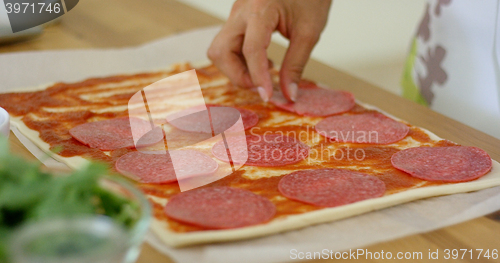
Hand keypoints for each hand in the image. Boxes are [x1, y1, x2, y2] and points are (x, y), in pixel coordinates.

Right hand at [207, 0, 331, 101]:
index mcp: (261, 9)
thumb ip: (296, 65)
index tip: (268, 96)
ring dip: (236, 69)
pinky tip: (261, 62)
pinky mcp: (237, 19)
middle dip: (236, 74)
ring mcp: (236, 14)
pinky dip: (239, 60)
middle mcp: (241, 10)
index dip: (257, 77)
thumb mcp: (309, 32)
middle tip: (260, 85)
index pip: (251, 49)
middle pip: (220, 51)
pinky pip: (227, 45)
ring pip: (219, 50)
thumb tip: (289, 95)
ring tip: (262, 73)